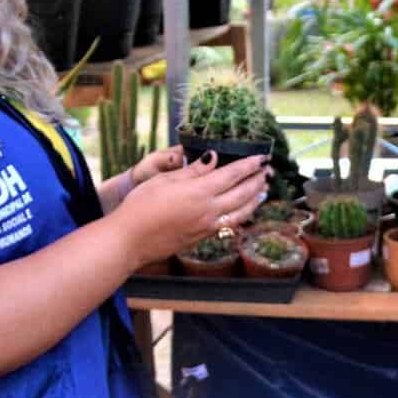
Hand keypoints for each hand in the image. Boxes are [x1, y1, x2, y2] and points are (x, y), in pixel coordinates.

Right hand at [118, 152, 269, 261]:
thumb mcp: (164, 180)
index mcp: (200, 192)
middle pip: (242, 193)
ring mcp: (207, 226)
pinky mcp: (202, 237)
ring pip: (241, 212)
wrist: (129, 240)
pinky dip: (242, 214)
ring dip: (254, 199)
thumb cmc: (140, 206)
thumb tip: (213, 158)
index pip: (232, 174)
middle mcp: (209, 210)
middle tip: (267, 170)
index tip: (261, 157)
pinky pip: (229, 224)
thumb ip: (193, 171)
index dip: (249, 165)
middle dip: (257, 180)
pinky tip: (243, 210)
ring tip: (263, 189)